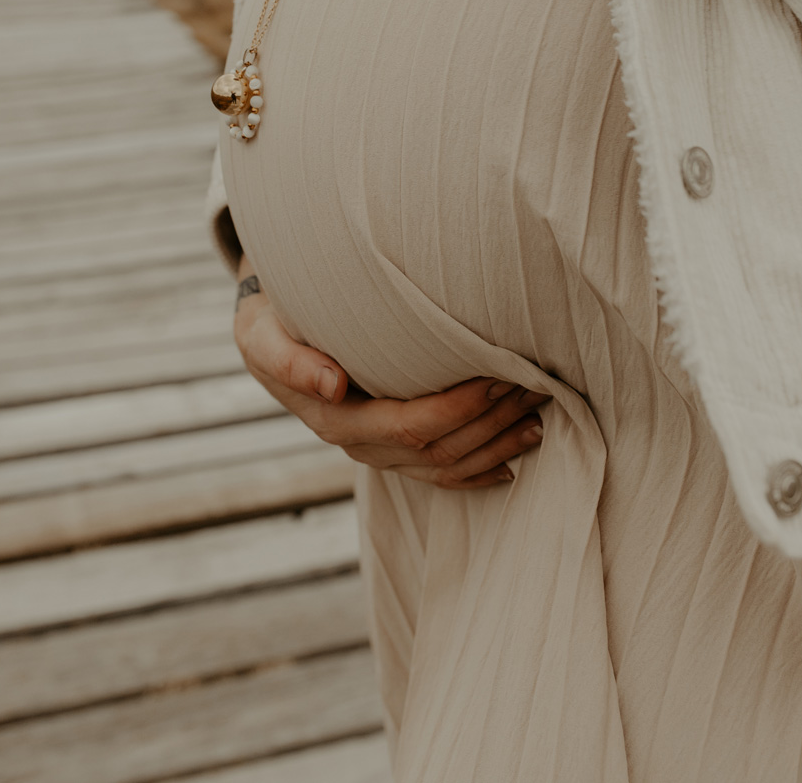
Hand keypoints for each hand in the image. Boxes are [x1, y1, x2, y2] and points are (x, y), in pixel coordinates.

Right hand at [234, 257, 547, 487]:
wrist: (267, 339)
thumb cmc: (270, 326)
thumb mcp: (263, 336)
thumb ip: (291, 361)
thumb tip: (332, 385)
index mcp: (335, 418)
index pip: (411, 425)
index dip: (460, 408)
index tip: (500, 377)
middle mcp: (360, 445)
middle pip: (439, 448)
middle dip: (491, 423)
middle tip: (535, 386)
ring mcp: (377, 453)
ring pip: (447, 466)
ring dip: (496, 446)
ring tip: (538, 418)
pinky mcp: (391, 450)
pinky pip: (440, 474)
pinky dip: (480, 470)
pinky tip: (514, 460)